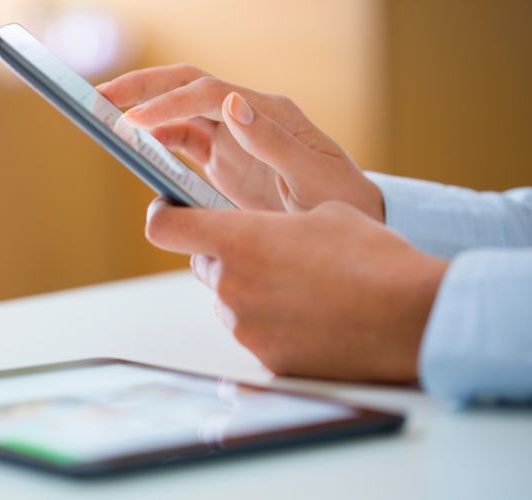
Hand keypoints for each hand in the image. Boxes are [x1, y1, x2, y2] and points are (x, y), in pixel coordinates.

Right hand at [98, 64, 384, 220]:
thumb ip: (273, 140)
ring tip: (104, 116)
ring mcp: (233, 135)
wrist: (350, 218)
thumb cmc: (338, 198)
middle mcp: (246, 115)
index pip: (208, 94)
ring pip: (179, 109)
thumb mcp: (312, 175)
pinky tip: (136, 145)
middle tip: (99, 97)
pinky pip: (183, 140)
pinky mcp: (223, 157)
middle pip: (186, 85)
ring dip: (143, 108)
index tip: (134, 121)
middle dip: (143, 87)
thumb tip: (233, 101)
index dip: (169, 104)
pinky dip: (157, 138)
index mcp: (268, 113)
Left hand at [145, 197, 448, 381]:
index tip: (169, 210)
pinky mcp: (266, 358)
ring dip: (250, 291)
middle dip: (225, 256)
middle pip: (203, 264)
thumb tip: (264, 231)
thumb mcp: (324, 213)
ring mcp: (245, 326)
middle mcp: (231, 284)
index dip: (163, 215)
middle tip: (268, 253)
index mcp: (238, 239)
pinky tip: (311, 316)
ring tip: (302, 287)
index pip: (164, 226)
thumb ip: (275, 222)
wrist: (411, 316)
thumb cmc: (372, 257)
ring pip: (229, 300)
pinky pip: (254, 332)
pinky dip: (272, 322)